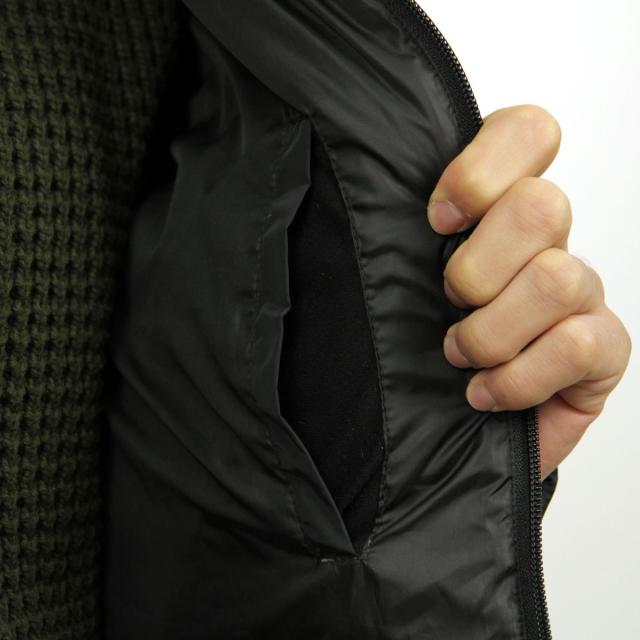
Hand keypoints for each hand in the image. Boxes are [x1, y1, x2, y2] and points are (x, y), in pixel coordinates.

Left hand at [427, 105, 631, 479]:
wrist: (454, 425)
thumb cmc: (422, 350)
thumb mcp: (400, 286)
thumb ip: (394, 241)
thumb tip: (360, 202)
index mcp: (498, 211)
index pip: (526, 133)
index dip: (483, 168)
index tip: (438, 220)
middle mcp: (547, 243)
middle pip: (541, 205)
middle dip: (475, 269)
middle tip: (448, 304)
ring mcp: (582, 293)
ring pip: (555, 278)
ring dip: (489, 331)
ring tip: (460, 356)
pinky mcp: (601, 349)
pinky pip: (576, 346)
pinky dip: (516, 378)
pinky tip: (485, 392)